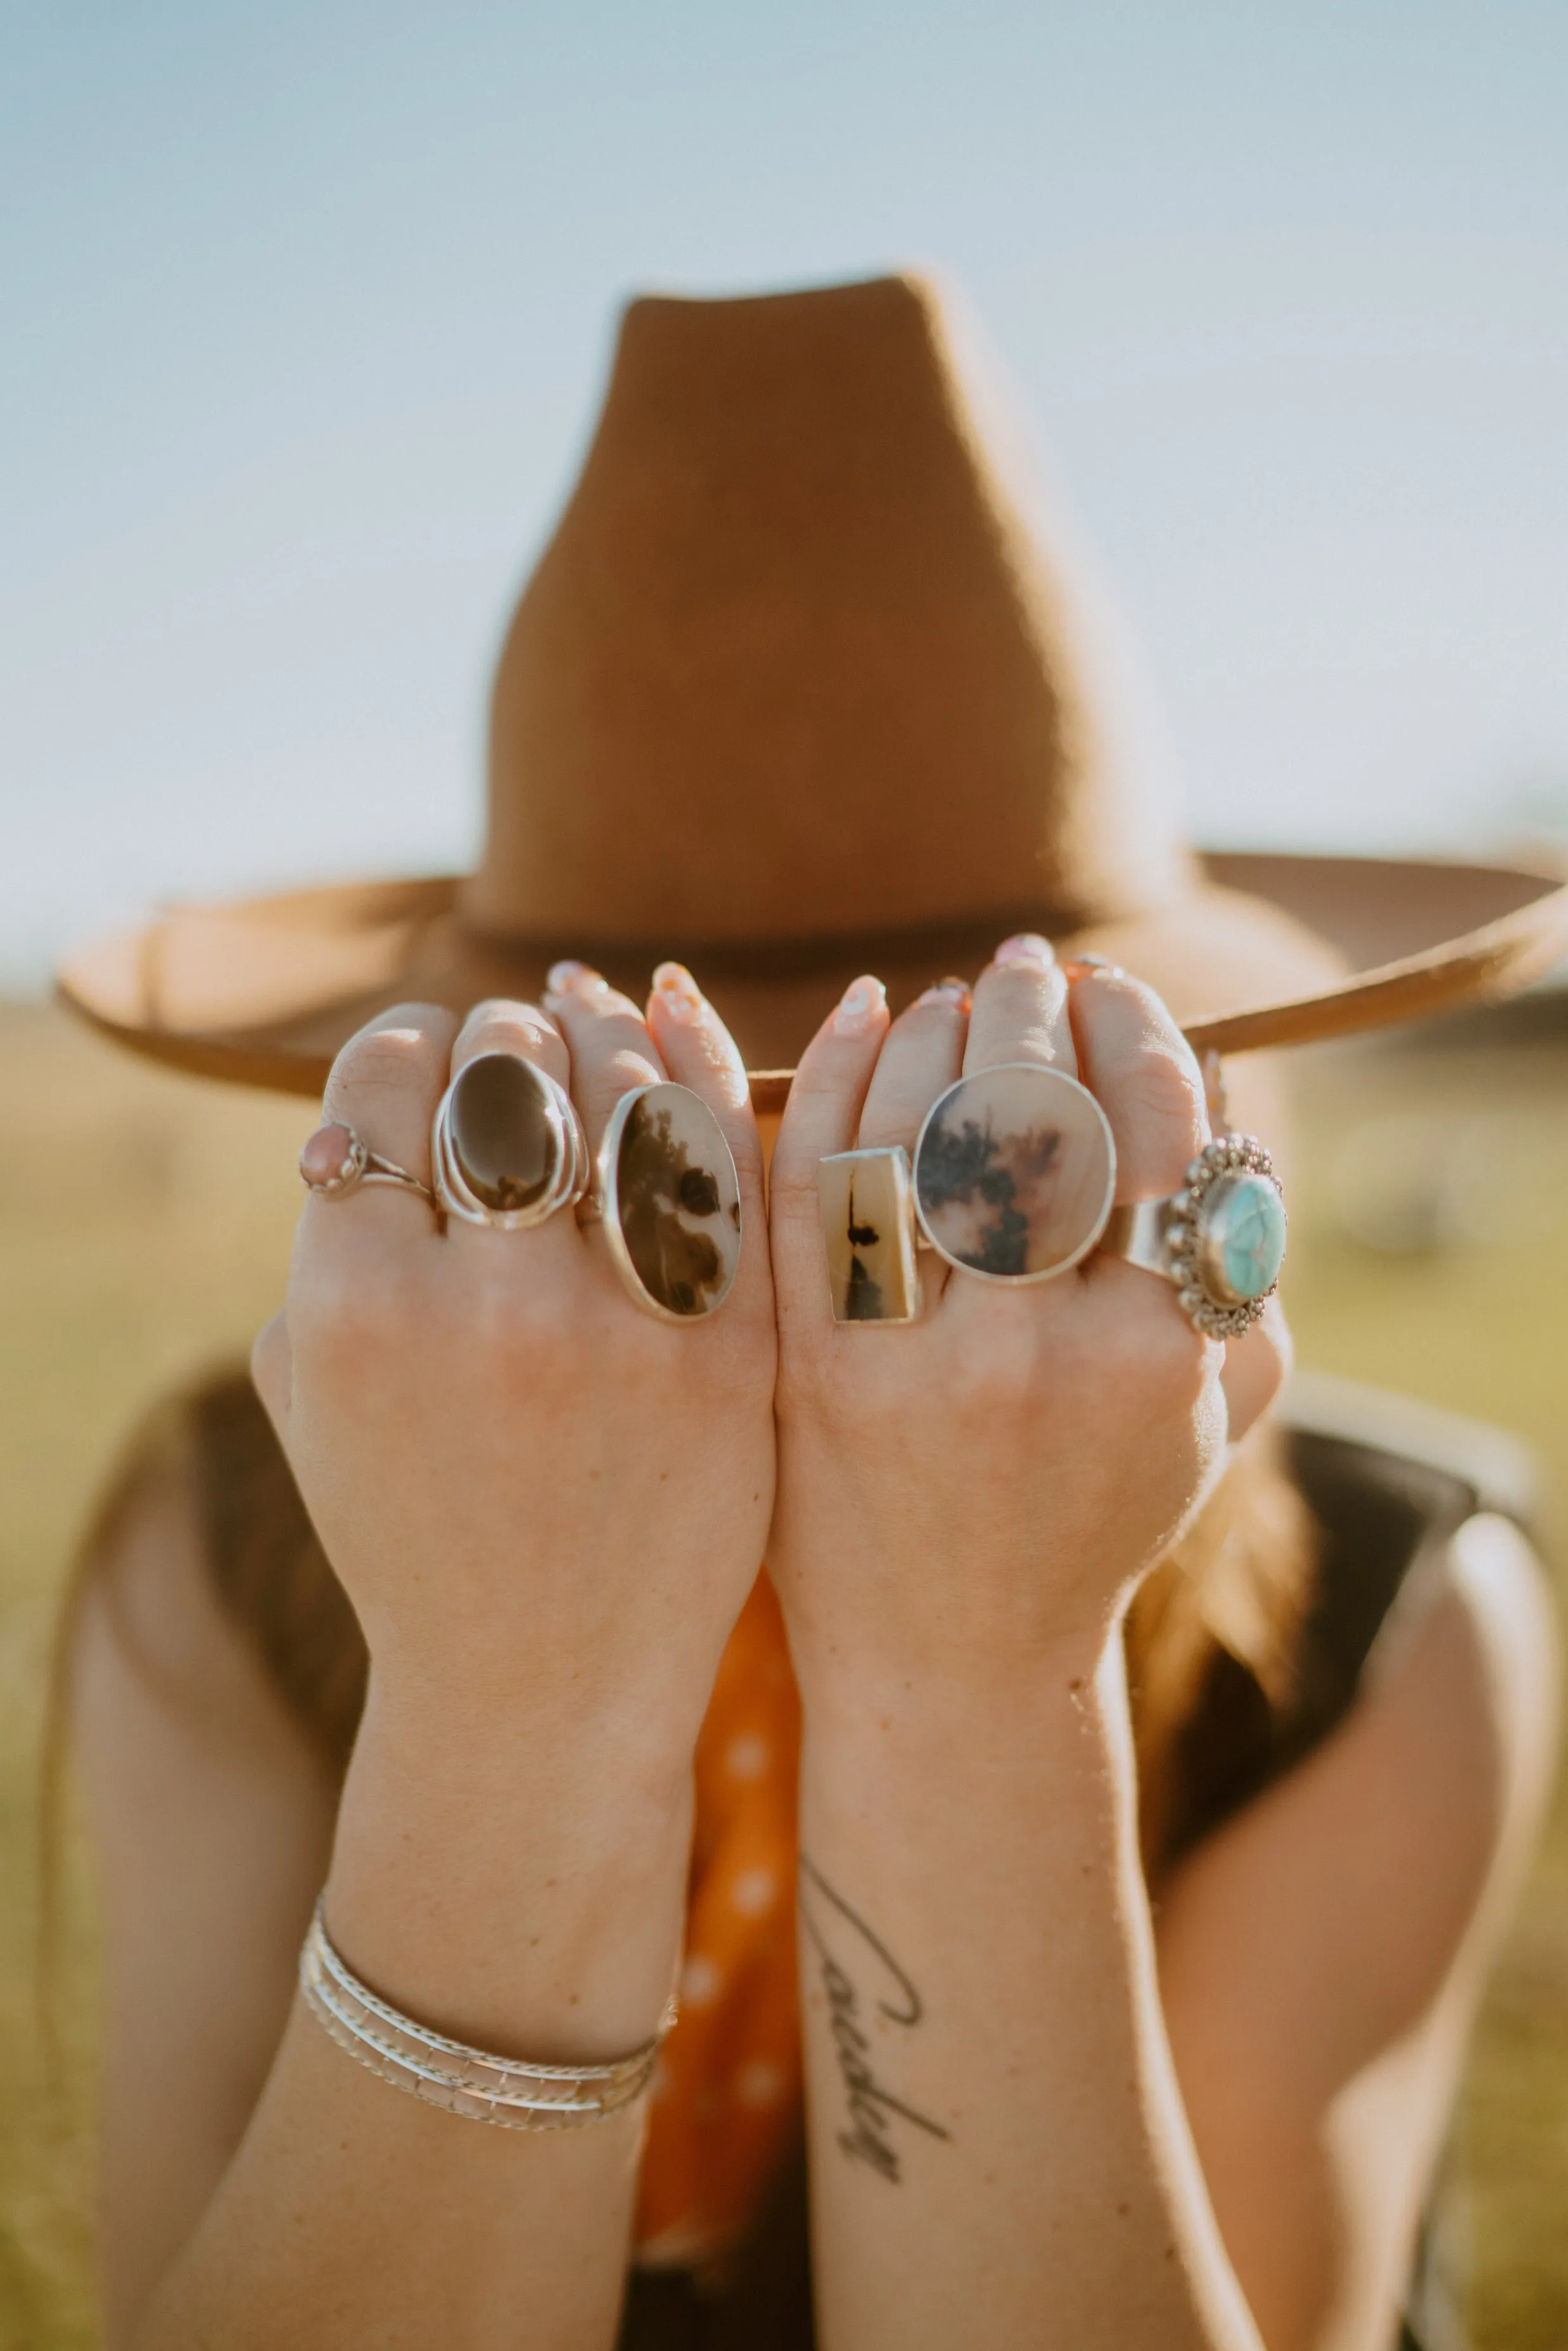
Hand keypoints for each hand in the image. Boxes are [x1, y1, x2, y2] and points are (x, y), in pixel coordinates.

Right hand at [252, 963, 775, 1787]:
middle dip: (509, 1029)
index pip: (384, 1083)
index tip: (432, 1051)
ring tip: (599, 1022)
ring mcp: (620, 1329)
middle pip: (507, 1070)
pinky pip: (725, 1171)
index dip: (409, 1045)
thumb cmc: (411, 1530)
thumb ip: (321, 1252)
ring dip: (610, 1033)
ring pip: (628, 1092)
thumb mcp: (313, 1396)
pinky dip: (703, 1087)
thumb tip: (355, 1121)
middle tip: (520, 1033)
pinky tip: (681, 1058)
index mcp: (357, 1305)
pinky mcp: (729, 1354)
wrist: (542, 1686)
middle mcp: (486, 1305)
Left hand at [766, 938, 1287, 1708]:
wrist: (953, 1660)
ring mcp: (908, 1367)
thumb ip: (1237, 1265)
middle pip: (1031, 1113)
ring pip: (914, 1133)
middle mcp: (1034, 1359)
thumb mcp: (1208, 1411)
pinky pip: (809, 1187)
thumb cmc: (1095, 1516)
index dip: (1133, 1030)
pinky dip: (836, 1081)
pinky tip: (866, 1026)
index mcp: (1155, 1360)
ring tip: (953, 1001)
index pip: (1156, 1130)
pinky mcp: (806, 1373)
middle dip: (1032, 1010)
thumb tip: (1216, 1087)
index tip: (1113, 990)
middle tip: (1026, 968)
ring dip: (937, 1032)